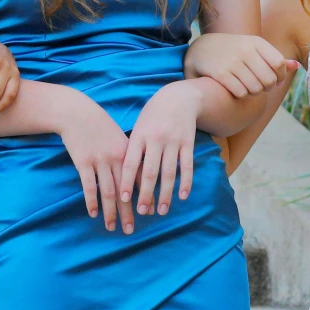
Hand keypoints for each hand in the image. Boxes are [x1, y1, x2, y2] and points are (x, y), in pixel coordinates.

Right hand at [55, 91, 135, 230]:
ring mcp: (99, 161)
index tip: (148, 214)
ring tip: (111, 227)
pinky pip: (88, 186)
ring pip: (107, 192)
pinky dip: (91, 201)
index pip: (139, 180)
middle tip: (130, 230)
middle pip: (124, 191)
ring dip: (110, 212)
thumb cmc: (100, 126)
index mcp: (128, 152)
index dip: (144, 197)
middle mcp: (116, 158)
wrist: (77, 113)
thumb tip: (137, 177)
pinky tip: (93, 213)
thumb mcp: (119, 138)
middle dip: (128, 212)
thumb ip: (128, 157)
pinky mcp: (83, 162)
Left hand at [122, 82, 200, 217]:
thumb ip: (132, 150)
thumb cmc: (151, 117)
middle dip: (146, 194)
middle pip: (150, 172)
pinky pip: (187, 166)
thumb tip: (122, 177)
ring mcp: (173, 141)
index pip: (130, 163)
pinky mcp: (188, 143)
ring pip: (169, 172)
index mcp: (139, 136)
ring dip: (166, 193)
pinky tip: (182, 196)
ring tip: (162, 210)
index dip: (126, 182)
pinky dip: (186, 182)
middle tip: (142, 212)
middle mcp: (156, 139)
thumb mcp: (138, 128)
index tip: (122, 199)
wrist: (177, 98)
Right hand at [186, 32, 296, 97]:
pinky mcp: (220, 74)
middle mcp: (245, 50)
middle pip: (269, 79)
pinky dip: (241, 95)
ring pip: (256, 89)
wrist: (199, 49)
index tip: (274, 81)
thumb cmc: (232, 50)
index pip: (279, 64)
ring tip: (248, 89)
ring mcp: (232, 62)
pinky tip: (236, 90)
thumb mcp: (252, 48)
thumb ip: (274, 58)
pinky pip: (241, 92)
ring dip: (253, 93)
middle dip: (266, 88)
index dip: (279, 77)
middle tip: (260, 87)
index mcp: (256, 42)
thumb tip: (297, 66)